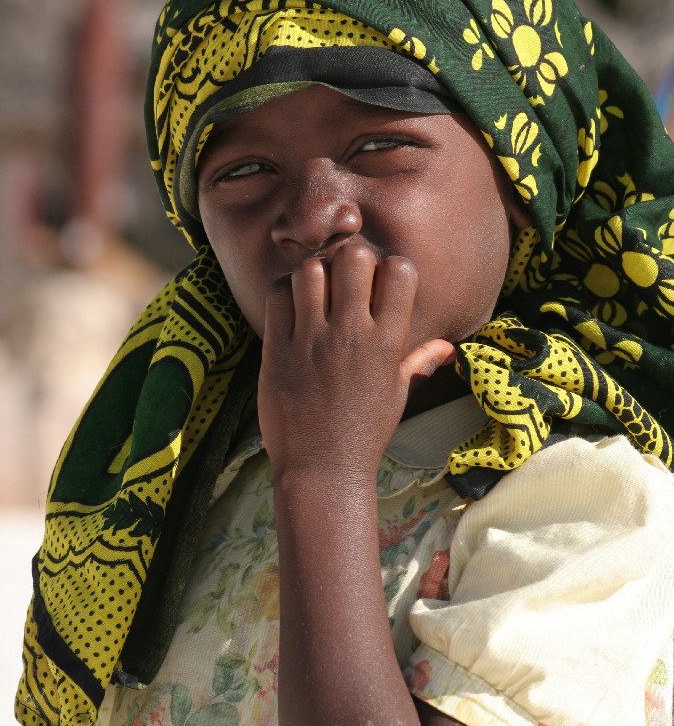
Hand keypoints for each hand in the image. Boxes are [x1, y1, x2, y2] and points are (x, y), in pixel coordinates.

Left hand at [257, 244, 454, 477]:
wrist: (321, 469)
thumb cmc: (363, 433)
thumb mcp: (397, 396)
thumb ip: (418, 362)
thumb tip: (449, 346)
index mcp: (387, 343)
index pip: (399, 270)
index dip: (388, 268)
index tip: (377, 286)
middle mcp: (352, 334)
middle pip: (354, 257)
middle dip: (349, 261)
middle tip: (341, 282)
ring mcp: (312, 340)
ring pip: (311, 269)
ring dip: (312, 274)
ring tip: (312, 295)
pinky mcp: (278, 350)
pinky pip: (277, 296)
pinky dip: (282, 294)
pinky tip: (289, 311)